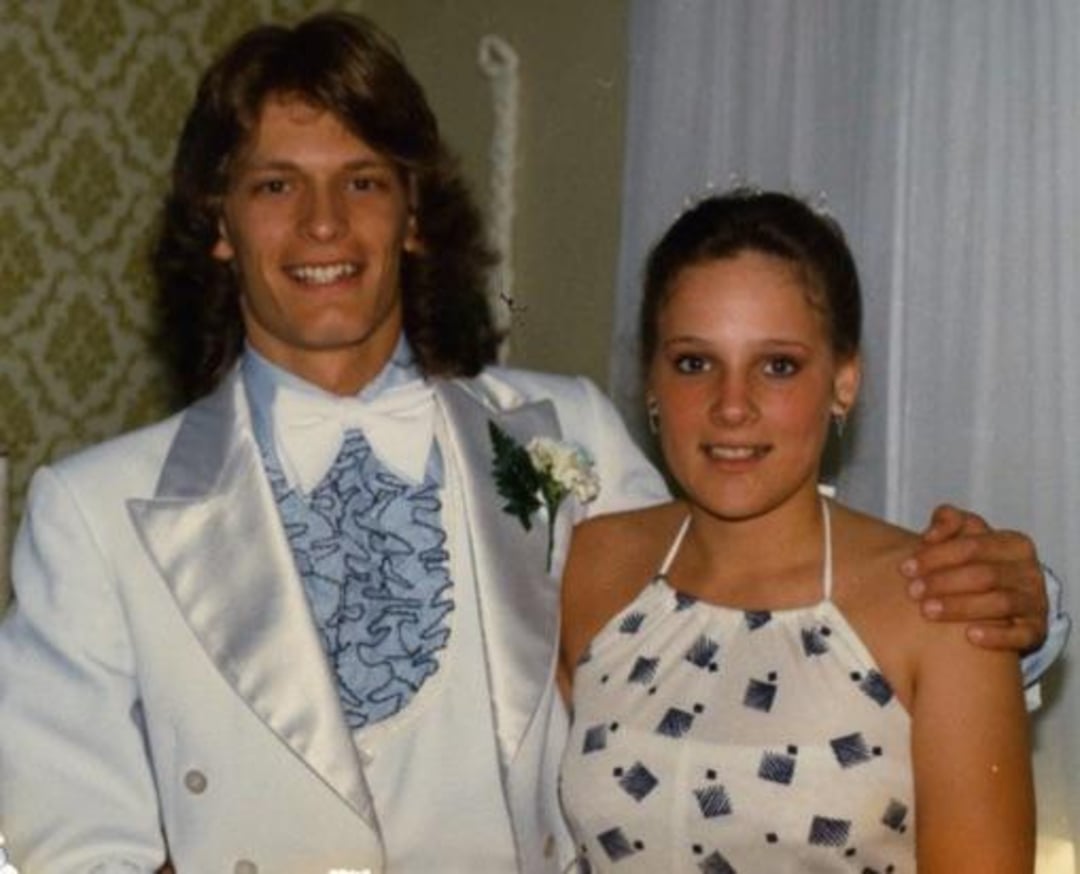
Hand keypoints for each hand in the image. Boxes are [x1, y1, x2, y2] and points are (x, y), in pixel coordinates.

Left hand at [901, 504, 1047, 651]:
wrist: (1006, 602)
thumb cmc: (974, 564)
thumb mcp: (965, 538)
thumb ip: (949, 522)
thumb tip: (931, 535)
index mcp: (1014, 544)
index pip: (972, 545)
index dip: (936, 555)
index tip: (905, 567)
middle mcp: (1029, 572)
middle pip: (984, 575)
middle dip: (943, 582)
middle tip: (911, 591)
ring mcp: (1035, 602)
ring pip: (1000, 603)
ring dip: (960, 607)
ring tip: (927, 611)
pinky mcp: (1037, 630)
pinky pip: (1021, 635)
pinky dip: (997, 635)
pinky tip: (970, 636)